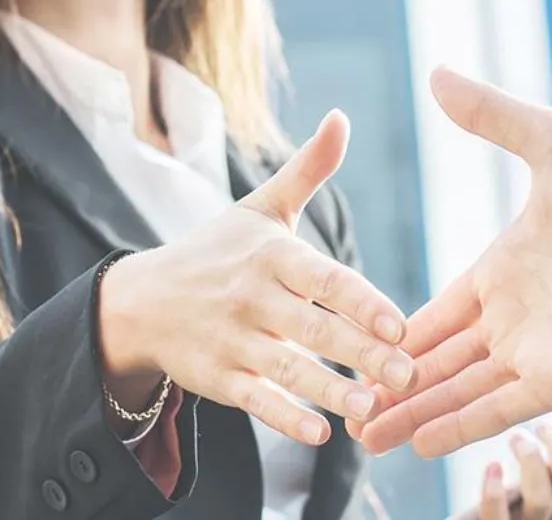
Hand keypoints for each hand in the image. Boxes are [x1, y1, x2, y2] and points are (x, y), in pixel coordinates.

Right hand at [98, 110, 415, 444]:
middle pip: (313, 328)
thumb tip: (340, 118)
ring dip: (330, 391)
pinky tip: (320, 434)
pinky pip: (256, 400)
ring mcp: (233, 340)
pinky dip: (285, 418)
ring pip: (287, 369)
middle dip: (361, 353)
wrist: (142, 301)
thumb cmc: (218, 250)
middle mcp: (252, 298)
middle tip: (408, 375)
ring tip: (372, 411)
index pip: (323, 279)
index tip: (400, 325)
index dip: (361, 302)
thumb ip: (308, 169)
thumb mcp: (259, 207)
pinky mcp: (218, 379)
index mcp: (271, 255)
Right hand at [352, 68, 551, 456]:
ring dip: (415, 414)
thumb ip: (491, 116)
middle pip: (438, 362)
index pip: (435, 315)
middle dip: (392, 386)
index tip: (350, 349)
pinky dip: (462, 427)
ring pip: (460, 392)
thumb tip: (438, 74)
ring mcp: (536, 352)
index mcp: (502, 271)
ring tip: (366, 439)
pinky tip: (422, 444)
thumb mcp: (549, 140)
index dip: (394, 335)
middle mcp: (514, 319)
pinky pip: (502, 408)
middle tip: (345, 411)